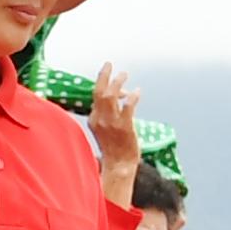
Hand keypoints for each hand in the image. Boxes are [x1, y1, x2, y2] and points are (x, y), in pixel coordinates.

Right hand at [81, 65, 142, 192]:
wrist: (119, 165)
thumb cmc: (114, 148)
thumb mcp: (103, 129)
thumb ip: (107, 113)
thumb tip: (119, 96)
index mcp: (93, 119)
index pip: (95, 95)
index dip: (104, 84)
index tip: (113, 79)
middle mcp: (100, 119)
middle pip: (99, 92)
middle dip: (104, 75)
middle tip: (109, 64)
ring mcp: (111, 123)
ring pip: (111, 96)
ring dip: (117, 82)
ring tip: (124, 74)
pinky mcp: (124, 127)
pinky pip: (127, 107)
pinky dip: (132, 97)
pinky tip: (137, 92)